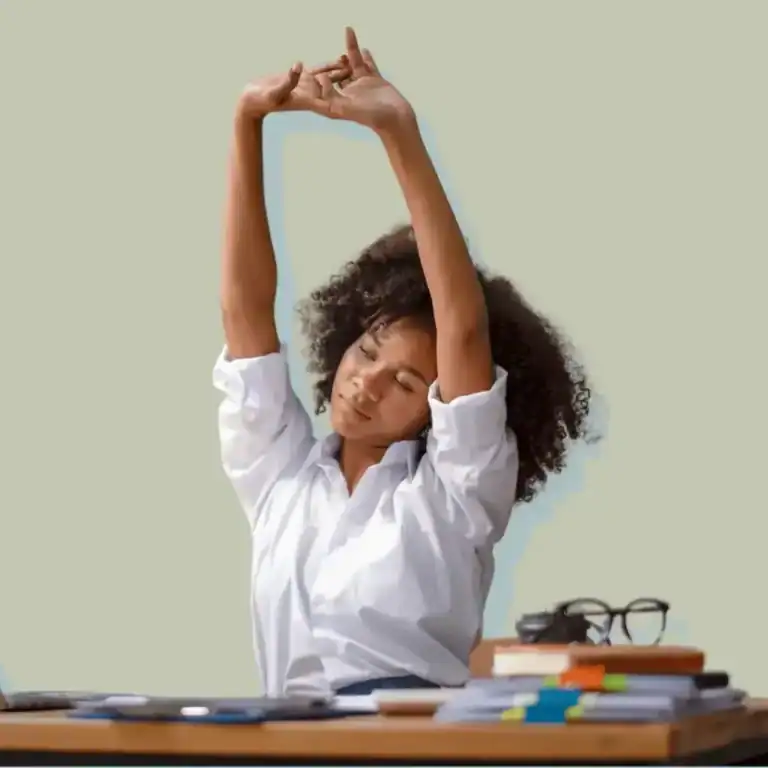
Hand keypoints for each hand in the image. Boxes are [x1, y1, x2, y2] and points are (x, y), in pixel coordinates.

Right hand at [236, 58, 350, 121]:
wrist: (254, 98)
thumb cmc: (262, 99)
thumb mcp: (275, 91)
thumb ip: (288, 80)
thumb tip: (299, 67)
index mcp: (308, 102)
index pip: (330, 101)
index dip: (344, 97)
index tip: (358, 95)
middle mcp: (312, 96)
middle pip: (335, 90)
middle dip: (349, 85)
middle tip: (366, 79)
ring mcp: (308, 87)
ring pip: (330, 79)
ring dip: (343, 72)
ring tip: (358, 63)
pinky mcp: (303, 78)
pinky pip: (321, 71)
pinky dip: (331, 65)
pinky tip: (342, 58)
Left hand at [311, 27, 415, 133]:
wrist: (397, 119)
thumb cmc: (372, 117)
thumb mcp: (347, 108)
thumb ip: (331, 95)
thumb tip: (320, 78)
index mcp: (340, 102)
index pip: (322, 90)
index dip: (315, 81)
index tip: (308, 71)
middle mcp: (349, 94)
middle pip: (337, 75)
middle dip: (333, 63)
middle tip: (327, 50)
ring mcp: (362, 87)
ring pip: (353, 66)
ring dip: (351, 51)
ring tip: (349, 32)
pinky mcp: (375, 82)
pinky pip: (368, 65)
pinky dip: (366, 56)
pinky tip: (364, 47)